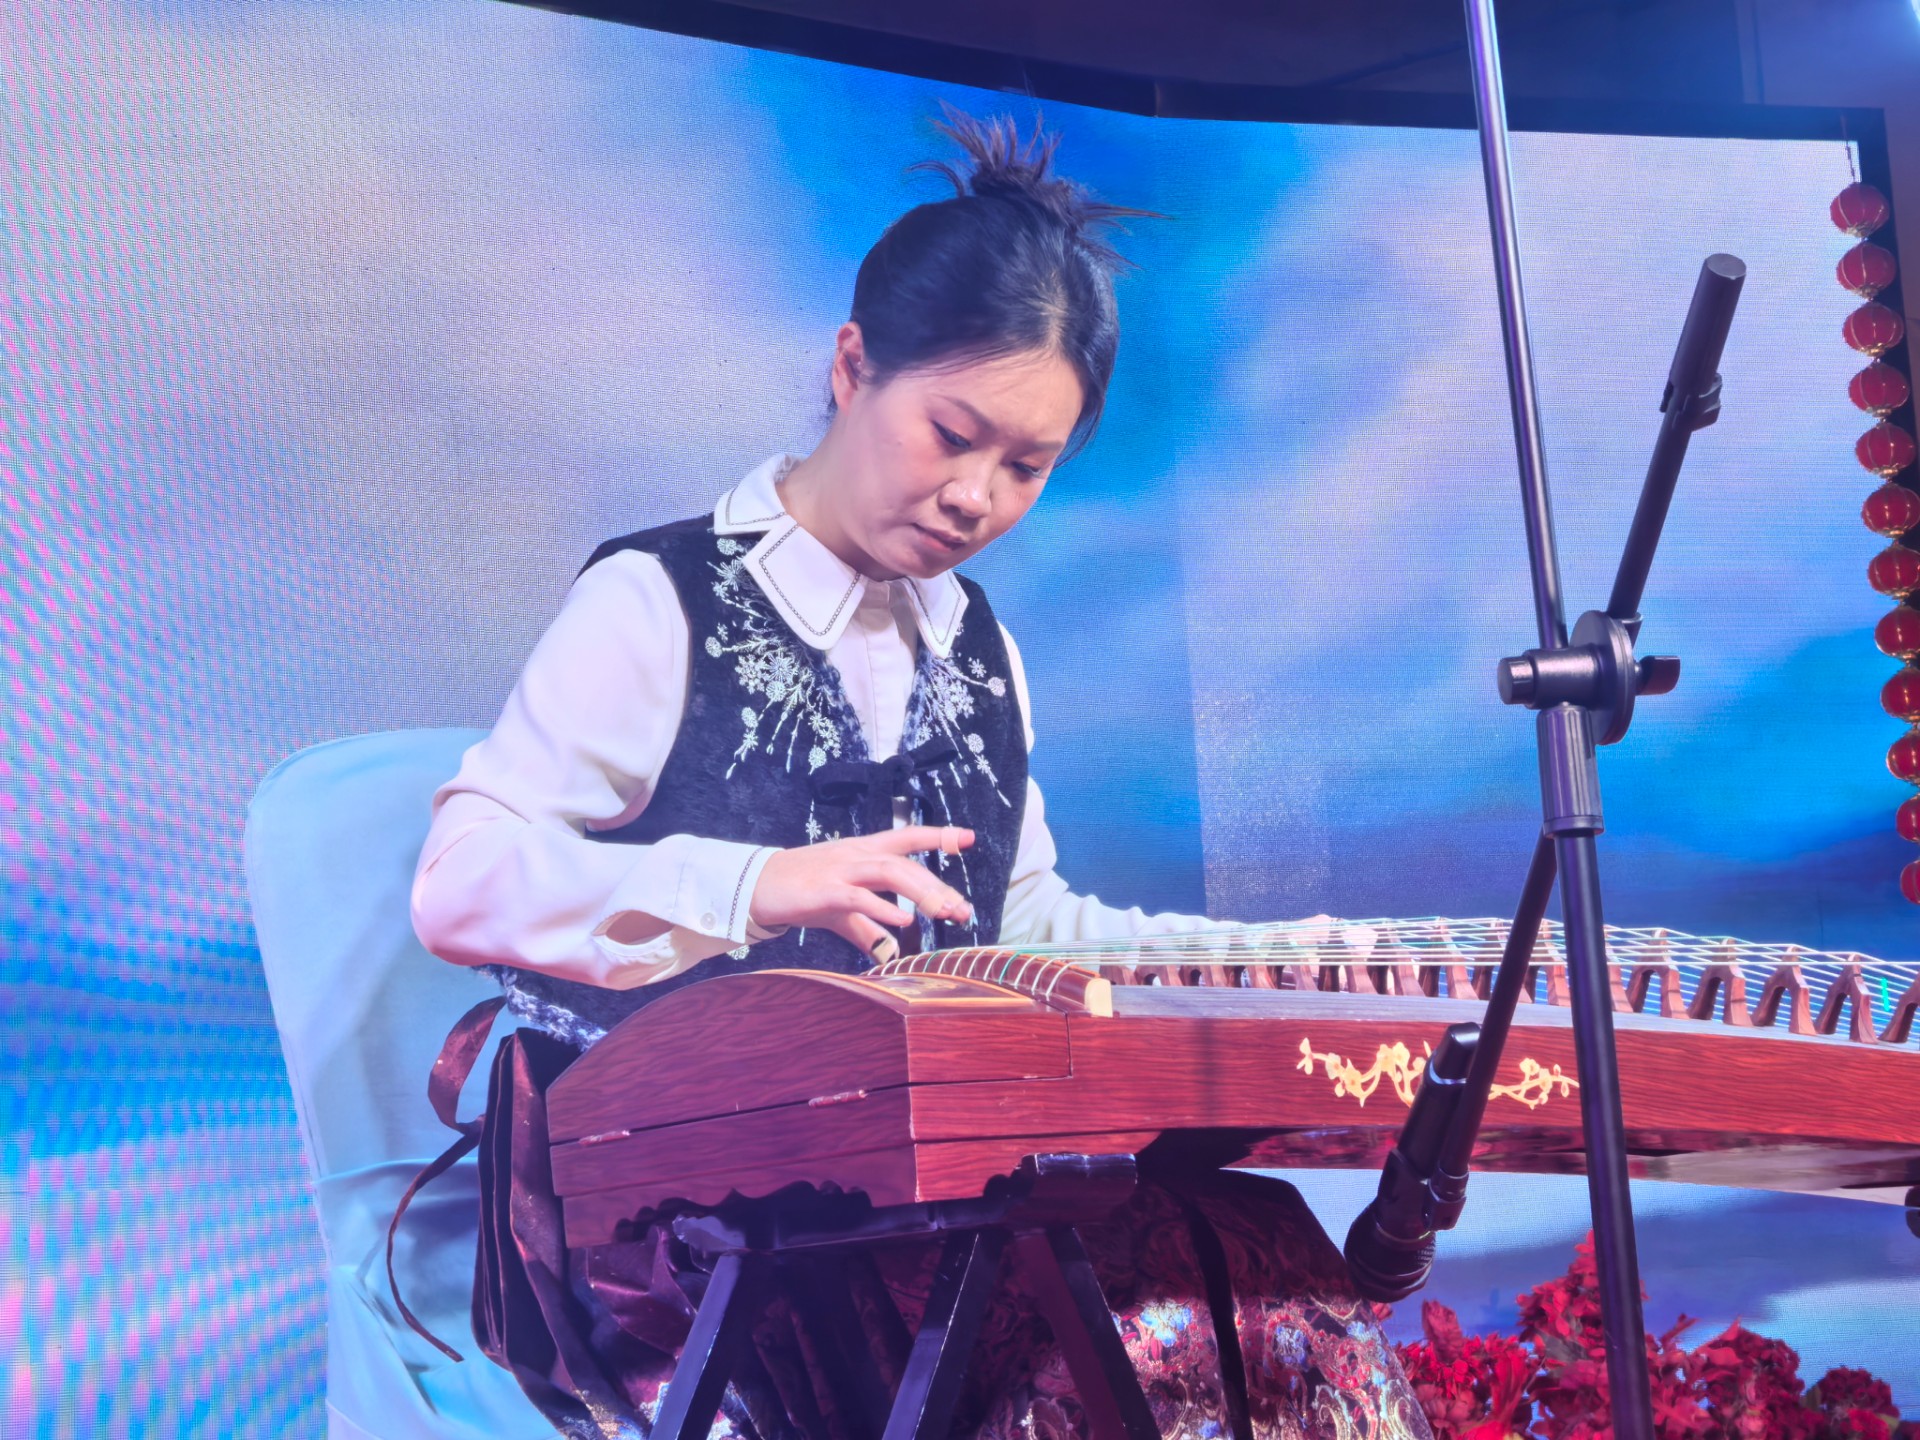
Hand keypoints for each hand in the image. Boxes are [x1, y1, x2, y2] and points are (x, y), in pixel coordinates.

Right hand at [749, 826, 974, 961]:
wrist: (758, 885)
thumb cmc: (804, 893)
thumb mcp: (842, 911)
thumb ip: (869, 930)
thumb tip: (891, 954)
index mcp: (865, 851)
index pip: (908, 837)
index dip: (938, 836)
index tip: (968, 838)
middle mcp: (858, 854)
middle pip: (906, 863)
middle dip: (937, 885)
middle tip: (963, 909)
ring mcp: (842, 870)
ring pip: (890, 872)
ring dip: (920, 892)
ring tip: (945, 912)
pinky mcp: (825, 890)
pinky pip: (859, 897)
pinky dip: (883, 909)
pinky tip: (903, 922)